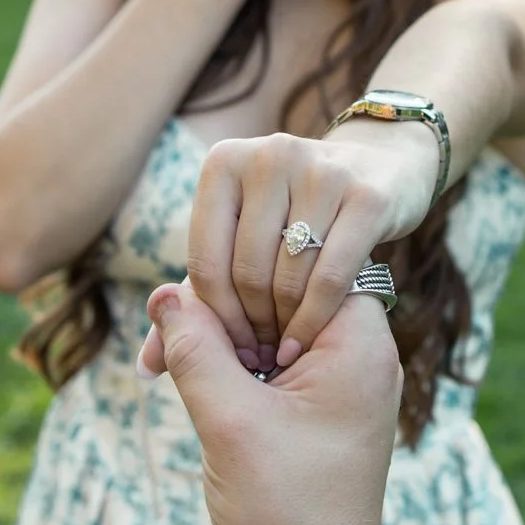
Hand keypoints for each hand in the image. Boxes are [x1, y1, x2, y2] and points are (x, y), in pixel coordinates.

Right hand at [140, 280, 401, 524]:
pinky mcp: (319, 405)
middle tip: (158, 350)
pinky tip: (184, 382)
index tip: (192, 311)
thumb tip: (163, 291)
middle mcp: (359, 353)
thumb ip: (195, 348)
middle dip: (213, 313)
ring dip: (212, 341)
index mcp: (359, 343)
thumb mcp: (229, 421)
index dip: (240, 273)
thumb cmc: (287, 510)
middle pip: (278, 291)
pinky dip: (229, 368)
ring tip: (160, 369)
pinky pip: (269, 360)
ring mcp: (340, 379)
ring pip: (265, 325)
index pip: (301, 260)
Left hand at [163, 121, 438, 374]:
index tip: (229, 349)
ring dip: (284, 326)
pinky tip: (309, 340)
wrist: (379, 170)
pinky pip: (333, 277)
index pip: (204, 261)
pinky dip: (316, 319)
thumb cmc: (292, 218)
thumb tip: (144, 368)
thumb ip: (191, 304)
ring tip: (281, 347)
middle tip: (259, 354)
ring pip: (289, 276)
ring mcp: (323, 171)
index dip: (214, 318)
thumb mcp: (236, 245)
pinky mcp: (368, 197)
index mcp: (224, 162)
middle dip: (251, 326)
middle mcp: (269, 155)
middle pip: (246, 271)